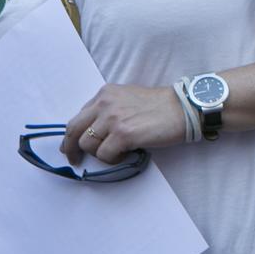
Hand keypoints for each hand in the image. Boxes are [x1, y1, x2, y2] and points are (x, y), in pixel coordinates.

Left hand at [63, 84, 186, 164]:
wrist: (184, 108)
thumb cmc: (161, 105)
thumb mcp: (129, 98)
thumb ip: (109, 110)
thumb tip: (95, 131)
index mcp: (106, 93)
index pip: (79, 117)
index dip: (73, 135)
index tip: (72, 146)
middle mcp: (105, 103)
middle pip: (74, 130)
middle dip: (70, 148)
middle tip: (75, 160)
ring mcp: (113, 118)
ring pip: (88, 145)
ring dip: (100, 154)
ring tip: (118, 153)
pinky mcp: (123, 134)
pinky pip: (105, 155)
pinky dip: (113, 160)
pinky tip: (126, 155)